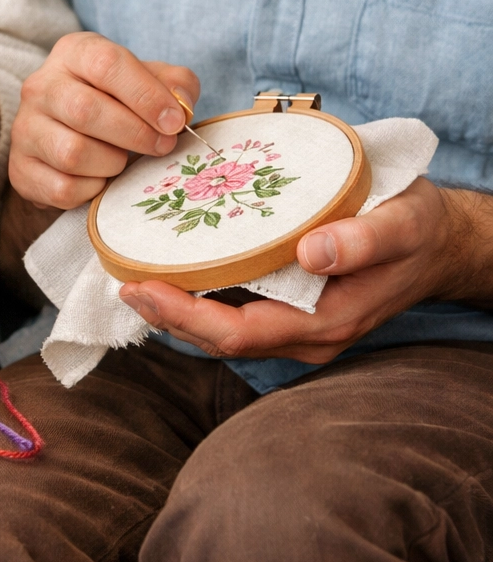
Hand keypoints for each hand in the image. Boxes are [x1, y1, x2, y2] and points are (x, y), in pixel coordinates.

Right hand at [9, 32, 200, 208]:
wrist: (68, 136)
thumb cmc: (115, 103)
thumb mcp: (146, 81)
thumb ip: (174, 84)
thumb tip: (180, 105)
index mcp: (73, 53)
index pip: (106, 63)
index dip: (145, 94)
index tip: (173, 121)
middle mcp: (40, 86)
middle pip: (85, 110)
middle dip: (134, 133)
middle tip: (161, 146)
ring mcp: (25, 129)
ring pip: (72, 153)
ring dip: (112, 163)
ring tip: (123, 161)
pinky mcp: (20, 169)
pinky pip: (62, 188)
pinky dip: (91, 190)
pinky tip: (100, 179)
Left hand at [119, 178, 465, 362]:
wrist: (439, 245)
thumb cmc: (419, 230)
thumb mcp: (404, 223)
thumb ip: (364, 239)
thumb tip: (309, 252)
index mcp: (325, 322)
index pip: (236, 333)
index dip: (183, 315)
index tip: (140, 285)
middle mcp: (303, 335)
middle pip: (218, 338)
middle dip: (166, 314)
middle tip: (122, 279)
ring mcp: (295, 327)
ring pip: (221, 329)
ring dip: (175, 308)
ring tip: (134, 276)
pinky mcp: (290, 311)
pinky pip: (233, 313)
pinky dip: (198, 297)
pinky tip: (173, 271)